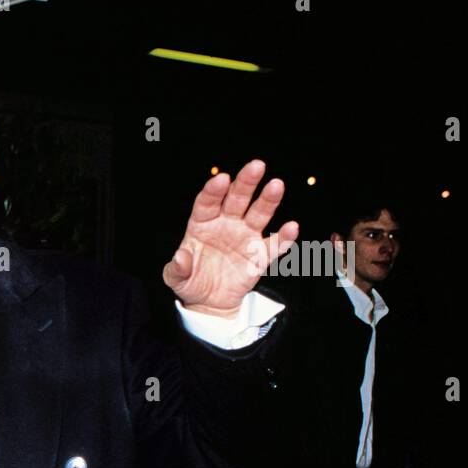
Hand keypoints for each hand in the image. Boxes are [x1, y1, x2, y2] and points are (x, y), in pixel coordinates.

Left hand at [163, 160, 298, 315]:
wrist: (209, 302)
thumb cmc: (190, 282)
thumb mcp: (176, 278)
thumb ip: (177, 268)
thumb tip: (181, 258)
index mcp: (203, 224)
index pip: (208, 202)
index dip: (214, 190)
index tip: (222, 179)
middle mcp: (226, 225)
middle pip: (237, 199)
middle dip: (246, 183)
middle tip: (256, 166)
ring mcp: (244, 237)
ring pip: (258, 214)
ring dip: (267, 200)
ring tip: (276, 185)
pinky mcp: (259, 256)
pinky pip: (273, 245)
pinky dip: (283, 237)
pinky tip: (291, 228)